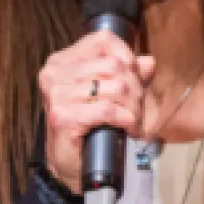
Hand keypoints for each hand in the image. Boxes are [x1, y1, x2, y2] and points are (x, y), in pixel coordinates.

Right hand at [40, 30, 155, 187]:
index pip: (102, 40)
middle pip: (113, 65)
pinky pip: (107, 109)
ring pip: (114, 87)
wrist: (69, 163)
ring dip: (132, 106)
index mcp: (62, 61)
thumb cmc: (87, 126)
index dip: (127, 55)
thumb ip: (127, 74)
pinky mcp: (63, 116)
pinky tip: (128, 127)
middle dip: (134, 87)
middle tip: (137, 107)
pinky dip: (124, 118)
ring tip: (133, 120)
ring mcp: (57, 94)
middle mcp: (55, 73)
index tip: (136, 77)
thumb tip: (148, 62)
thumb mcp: (107, 93)